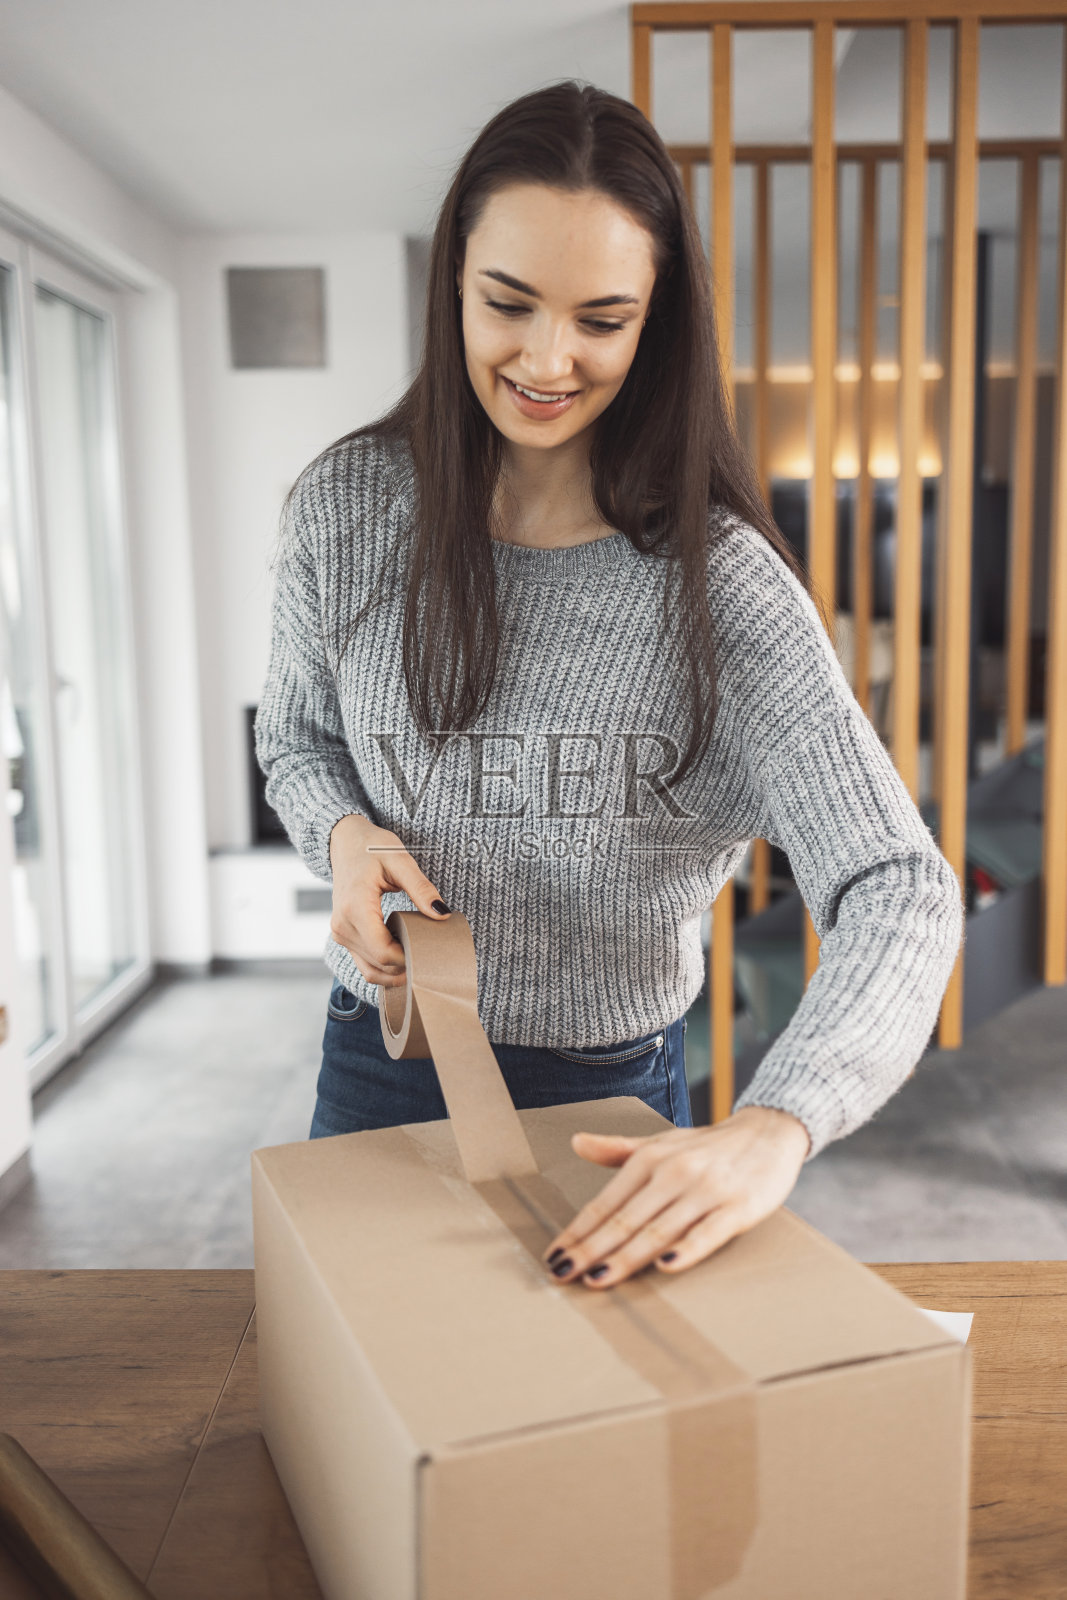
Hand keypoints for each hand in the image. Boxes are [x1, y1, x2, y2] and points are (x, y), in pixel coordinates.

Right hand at [328, 813, 450, 987]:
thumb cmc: (372, 847)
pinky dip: (384, 967)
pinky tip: (404, 955)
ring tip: (421, 958)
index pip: (383, 951)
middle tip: (434, 957)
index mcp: (355, 908)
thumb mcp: (400, 861)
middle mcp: (342, 925)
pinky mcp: (342, 935)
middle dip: (407, 965)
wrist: (345, 842)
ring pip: (370, 970)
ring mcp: (339, 933)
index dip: (409, 959)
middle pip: (379, 964)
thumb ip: (421, 888)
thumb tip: (443, 914)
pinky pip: (364, 963)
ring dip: (396, 971)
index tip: (432, 952)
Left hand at [541, 1105, 811, 1288]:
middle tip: (561, 1274)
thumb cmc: (709, 1146)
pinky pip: (708, 1233)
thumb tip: (575, 1143)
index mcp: (650, 1159)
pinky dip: (687, 1250)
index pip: (606, 1203)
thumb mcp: (662, 1141)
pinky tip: (667, 1267)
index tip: (553, 1256)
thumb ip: (619, 1150)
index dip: (578, 1231)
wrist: (769, 1132)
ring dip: (626, 1257)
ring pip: (658, 1230)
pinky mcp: (737, 1207)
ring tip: (597, 1279)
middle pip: (625, 1219)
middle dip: (590, 1249)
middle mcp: (673, 1173)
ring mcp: (705, 1191)